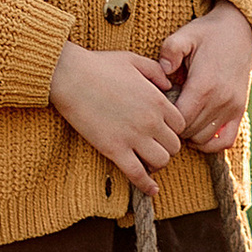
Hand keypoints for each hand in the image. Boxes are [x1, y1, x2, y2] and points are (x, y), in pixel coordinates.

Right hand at [51, 40, 184, 182]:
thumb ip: (156, 72)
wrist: (70, 76)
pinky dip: (146, 185)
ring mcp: (133, 137)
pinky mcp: (114, 150)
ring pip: (161, 161)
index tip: (163, 129)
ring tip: (148, 159)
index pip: (181, 124)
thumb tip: (169, 85)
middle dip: (167, 146)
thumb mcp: (134, 60)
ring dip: (157, 162)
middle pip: (174, 146)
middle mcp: (150, 121)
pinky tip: (152, 190)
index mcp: (158, 100)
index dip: (173, 128)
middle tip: (155, 144)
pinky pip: (137, 174)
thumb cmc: (99, 65)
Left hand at [158, 1, 251, 151]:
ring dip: (188, 134)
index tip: (156, 108)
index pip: (179, 119)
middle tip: (163, 113)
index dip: (164, 119)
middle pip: (189, 131)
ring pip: (204, 138)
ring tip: (178, 119)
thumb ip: (170, 50)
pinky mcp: (240, 111)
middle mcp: (221, 100)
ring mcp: (233, 107)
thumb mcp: (185, 34)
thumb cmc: (207, 33)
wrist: (240, 30)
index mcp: (204, 84)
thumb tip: (163, 71)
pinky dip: (210, 143)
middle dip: (173, 127)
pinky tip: (196, 133)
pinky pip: (226, 140)